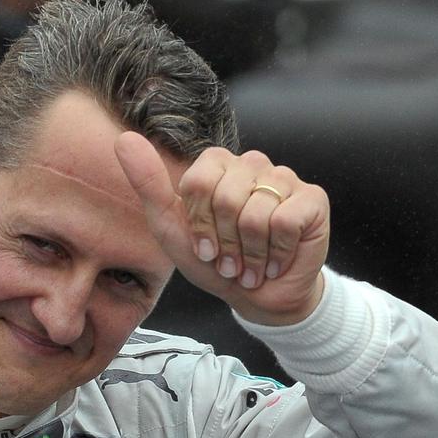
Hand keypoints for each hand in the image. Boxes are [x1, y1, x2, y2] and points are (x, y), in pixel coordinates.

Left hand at [115, 132, 329, 325]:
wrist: (258, 298)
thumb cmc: (215, 262)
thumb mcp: (171, 228)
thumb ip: (148, 183)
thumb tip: (124, 139)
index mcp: (218, 166)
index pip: (198, 182)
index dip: (200, 224)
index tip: (205, 247)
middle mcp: (252, 164)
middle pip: (226, 197)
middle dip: (224, 242)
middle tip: (231, 260)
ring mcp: (284, 178)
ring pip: (255, 213)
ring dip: (250, 254)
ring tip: (251, 264)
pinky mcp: (313, 199)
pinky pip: (284, 221)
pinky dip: (276, 253)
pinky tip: (277, 260)